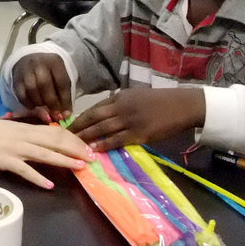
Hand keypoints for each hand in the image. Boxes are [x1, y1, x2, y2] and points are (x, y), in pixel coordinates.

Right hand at [0, 115, 94, 189]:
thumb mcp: (11, 127)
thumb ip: (27, 132)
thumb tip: (44, 138)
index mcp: (27, 128)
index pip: (56, 132)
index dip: (74, 139)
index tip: (88, 147)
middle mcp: (24, 136)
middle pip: (56, 141)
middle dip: (76, 149)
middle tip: (92, 158)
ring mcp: (15, 149)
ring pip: (45, 154)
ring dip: (64, 161)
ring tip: (79, 168)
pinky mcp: (5, 160)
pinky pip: (24, 170)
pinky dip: (38, 178)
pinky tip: (49, 185)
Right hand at [10, 53, 71, 120]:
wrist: (30, 61)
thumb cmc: (50, 74)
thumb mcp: (59, 78)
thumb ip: (63, 95)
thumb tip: (65, 115)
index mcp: (55, 62)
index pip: (61, 82)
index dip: (65, 99)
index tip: (66, 114)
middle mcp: (39, 64)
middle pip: (44, 84)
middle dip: (51, 102)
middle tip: (56, 114)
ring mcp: (26, 71)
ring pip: (31, 89)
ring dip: (40, 102)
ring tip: (45, 106)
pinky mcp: (16, 80)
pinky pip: (21, 95)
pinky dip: (29, 103)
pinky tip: (34, 105)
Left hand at [69, 89, 205, 151]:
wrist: (182, 105)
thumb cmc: (159, 102)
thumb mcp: (135, 96)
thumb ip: (119, 103)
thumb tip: (103, 112)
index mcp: (119, 97)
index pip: (93, 108)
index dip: (79, 118)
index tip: (67, 125)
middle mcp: (120, 107)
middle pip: (92, 118)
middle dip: (77, 127)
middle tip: (63, 137)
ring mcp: (129, 120)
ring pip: (101, 129)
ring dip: (86, 137)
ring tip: (73, 145)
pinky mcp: (139, 133)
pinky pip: (117, 140)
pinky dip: (103, 144)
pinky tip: (93, 149)